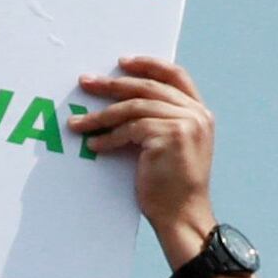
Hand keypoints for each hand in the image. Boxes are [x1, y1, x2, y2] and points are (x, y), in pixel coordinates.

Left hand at [64, 55, 215, 256]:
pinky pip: (130, 129)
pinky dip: (108, 137)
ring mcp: (185, 123)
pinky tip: (94, 146)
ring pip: (134, 108)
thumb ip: (162, 121)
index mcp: (200, 113)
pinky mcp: (169, 136)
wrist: (182, 215)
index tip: (122, 62)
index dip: (148, 64)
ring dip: (101, 116)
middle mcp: (196, 114)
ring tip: (78, 123)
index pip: (176, 75)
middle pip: (148, 88)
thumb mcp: (173, 146)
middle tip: (85, 82)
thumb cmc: (172, 187)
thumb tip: (123, 104)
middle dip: (112, 84)